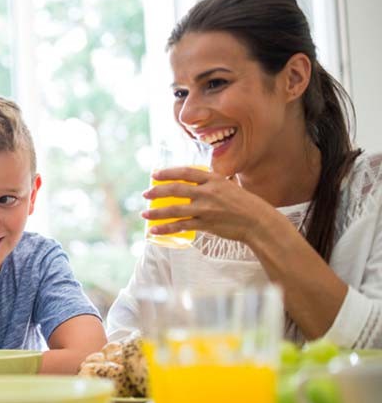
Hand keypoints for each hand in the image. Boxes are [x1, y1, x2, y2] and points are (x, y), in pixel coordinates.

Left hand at [143, 166, 274, 243]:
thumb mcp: (229, 186)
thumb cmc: (245, 204)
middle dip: (157, 191)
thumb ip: (212, 184)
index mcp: (214, 179)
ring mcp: (206, 209)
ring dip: (157, 212)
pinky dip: (166, 228)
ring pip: (175, 209)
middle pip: (176, 189)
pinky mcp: (206, 224)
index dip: (168, 172)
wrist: (258, 221)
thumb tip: (195, 183)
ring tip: (144, 214)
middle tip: (145, 194)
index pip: (186, 172)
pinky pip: (181, 226)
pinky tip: (154, 230)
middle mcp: (208, 192)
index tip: (154, 175)